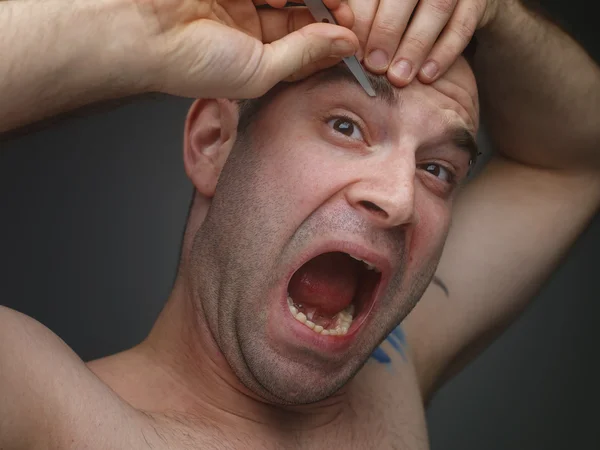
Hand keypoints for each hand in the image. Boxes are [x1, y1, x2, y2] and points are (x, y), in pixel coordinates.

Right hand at [137, 0, 358, 97]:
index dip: (332, 36)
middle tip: (349, 12)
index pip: (305, 40)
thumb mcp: (260, 72)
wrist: (146, 33)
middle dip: (330, 10)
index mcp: (257, 51)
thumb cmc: (194, 64)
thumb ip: (303, 55)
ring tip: (327, 3)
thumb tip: (345, 45)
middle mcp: (251, 21)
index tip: (354, 36)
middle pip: (303, 9)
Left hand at [348, 0, 497, 85]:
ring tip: (399, 77)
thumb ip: (364, 16)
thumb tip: (342, 44)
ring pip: (437, 7)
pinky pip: (463, 24)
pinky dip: (444, 52)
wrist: (466, 0)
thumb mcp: (385, 6)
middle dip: (386, 32)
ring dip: (415, 46)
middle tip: (374, 66)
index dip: (362, 19)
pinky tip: (427, 75)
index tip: (353, 50)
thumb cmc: (409, 7)